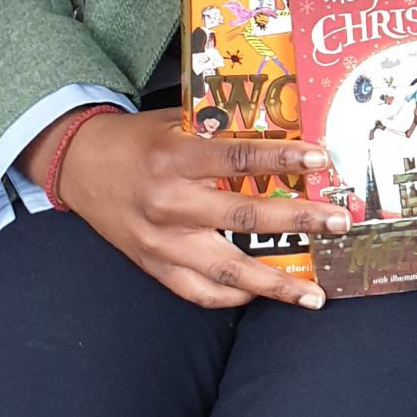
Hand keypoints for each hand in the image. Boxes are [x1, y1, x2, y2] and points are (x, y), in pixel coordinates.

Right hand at [25, 107, 347, 309]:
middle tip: (338, 224)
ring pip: (226, 270)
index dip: (284, 158)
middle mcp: (171, 202)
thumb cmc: (137, 139)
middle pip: (244, 218)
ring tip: (314, 294)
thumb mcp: (178, 121)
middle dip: (298, 222)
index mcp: (177, 157)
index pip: (241, 158)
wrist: (77, 164)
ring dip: (275, 283)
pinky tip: (263, 294)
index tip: (322, 160)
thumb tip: (283, 131)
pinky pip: (199, 291)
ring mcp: (161, 241)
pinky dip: (234, 296)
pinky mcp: (153, 265)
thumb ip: (223, 130)